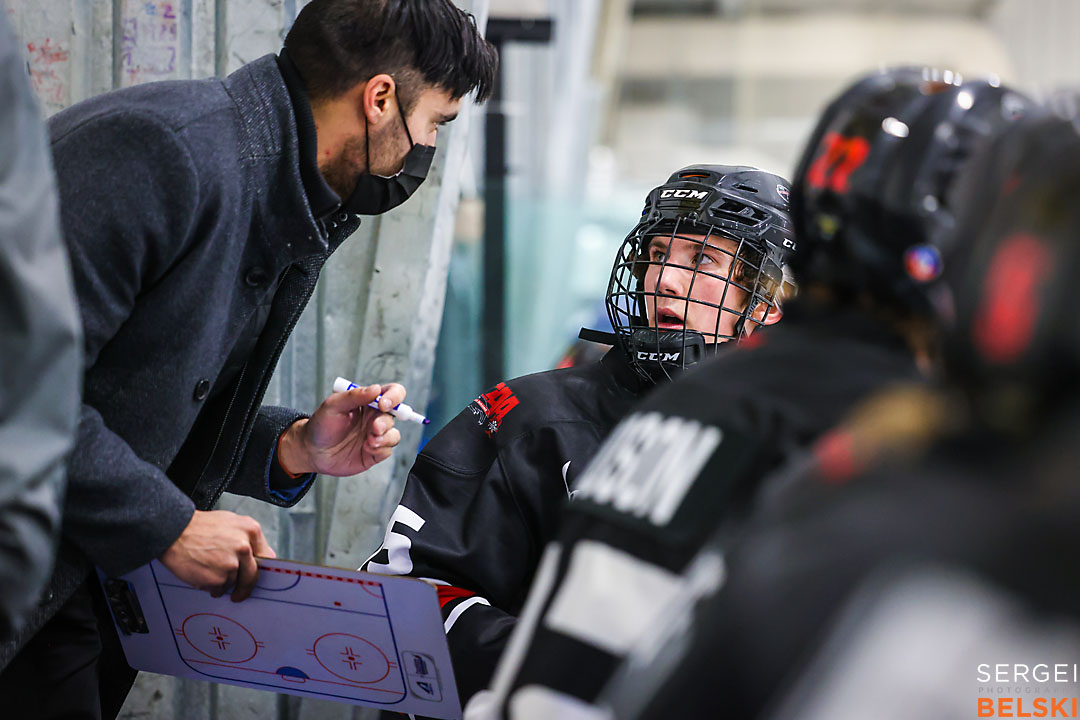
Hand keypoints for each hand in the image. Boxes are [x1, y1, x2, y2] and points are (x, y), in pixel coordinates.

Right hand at [159, 509, 275, 601]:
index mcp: (250, 530)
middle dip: (245, 586)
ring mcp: (232, 564)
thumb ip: (246, 538)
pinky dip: (211, 586)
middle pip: (253, 575)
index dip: (259, 568)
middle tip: (239, 593)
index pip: (266, 557)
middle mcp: (244, 547)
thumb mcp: (230, 522)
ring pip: (233, 583)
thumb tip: (256, 555)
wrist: (173, 532)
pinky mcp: (218, 579)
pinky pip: (218, 589)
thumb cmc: (198, 527)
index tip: (255, 575)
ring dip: (223, 582)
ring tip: (208, 568)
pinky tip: (202, 573)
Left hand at [278, 382, 404, 476]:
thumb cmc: (321, 425)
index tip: (384, 404)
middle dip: (386, 422)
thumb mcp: (332, 405)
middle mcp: (375, 417)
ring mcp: (376, 435)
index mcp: (368, 401)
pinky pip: (388, 450)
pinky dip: (380, 450)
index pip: (392, 392)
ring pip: (394, 434)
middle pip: (396, 414)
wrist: (312, 451)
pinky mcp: (375, 452)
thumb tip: (376, 389)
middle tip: (374, 428)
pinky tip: (366, 449)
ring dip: (384, 438)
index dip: (394, 396)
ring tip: (368, 442)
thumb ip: (354, 395)